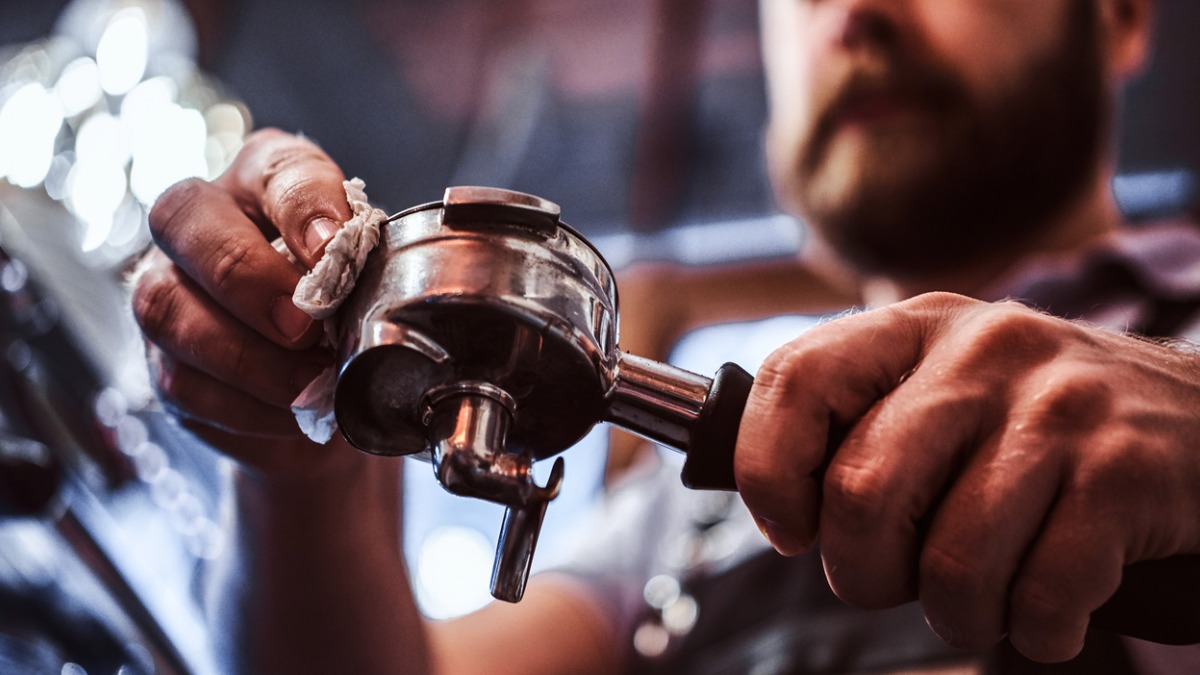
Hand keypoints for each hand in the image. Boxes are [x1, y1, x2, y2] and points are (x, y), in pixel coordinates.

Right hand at [132, 128, 358, 476]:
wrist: (331, 386)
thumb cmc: (350, 309)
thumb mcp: (371, 275)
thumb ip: (365, 269)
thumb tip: (370, 295)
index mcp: (266, 180)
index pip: (274, 168)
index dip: (303, 205)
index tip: (335, 245)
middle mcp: (201, 221)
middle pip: (183, 218)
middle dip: (246, 277)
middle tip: (304, 326)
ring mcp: (167, 287)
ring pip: (167, 307)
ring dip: (246, 356)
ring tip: (308, 383)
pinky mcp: (162, 359)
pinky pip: (182, 381)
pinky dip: (244, 406)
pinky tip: (290, 413)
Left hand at [734, 292, 1199, 660]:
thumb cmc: (1043, 428)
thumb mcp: (949, 389)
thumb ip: (865, 424)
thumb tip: (777, 506)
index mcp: (918, 327)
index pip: (796, 380)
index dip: (769, 471)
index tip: (790, 529)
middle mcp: (982, 352)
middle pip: (861, 493)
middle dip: (862, 574)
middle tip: (896, 583)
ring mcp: (1058, 406)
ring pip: (950, 562)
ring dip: (957, 614)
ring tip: (982, 600)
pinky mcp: (1124, 470)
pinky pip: (1040, 594)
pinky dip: (1036, 630)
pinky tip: (1049, 611)